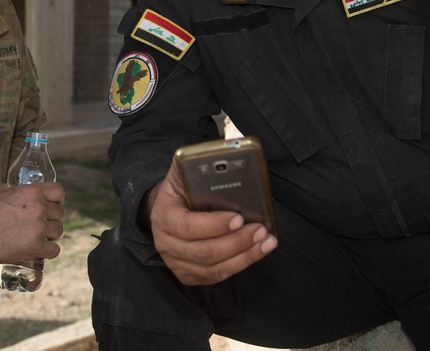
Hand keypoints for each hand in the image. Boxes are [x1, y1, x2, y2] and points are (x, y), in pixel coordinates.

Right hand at [0, 182, 64, 264]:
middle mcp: (39, 208)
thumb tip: (23, 191)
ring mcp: (39, 228)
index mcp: (32, 192)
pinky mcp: (36, 247)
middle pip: (59, 213)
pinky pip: (54, 250)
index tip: (51, 204)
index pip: (58, 191)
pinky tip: (38, 249)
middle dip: (51, 218)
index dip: (56, 199)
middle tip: (39, 224)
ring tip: (36, 237)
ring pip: (58, 231)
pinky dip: (48, 251)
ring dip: (49, 235)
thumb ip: (17, 190)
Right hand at [147, 157, 276, 285]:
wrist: (166, 210)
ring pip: (213, 269)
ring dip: (243, 256)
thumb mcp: (181, 173)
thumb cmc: (180, 191)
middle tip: (260, 230)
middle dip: (236, 242)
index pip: (188, 227)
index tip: (239, 217)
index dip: (215, 226)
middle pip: (204, 252)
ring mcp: (176, 262)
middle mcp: (166, 244)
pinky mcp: (189, 275)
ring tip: (265, 242)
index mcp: (164, 216)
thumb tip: (221, 152)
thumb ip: (194, 164)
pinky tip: (256, 252)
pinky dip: (240, 265)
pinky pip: (216, 277)